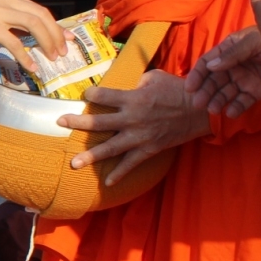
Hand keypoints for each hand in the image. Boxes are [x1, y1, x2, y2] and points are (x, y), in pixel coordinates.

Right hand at [0, 0, 65, 66]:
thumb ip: (6, 18)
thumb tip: (25, 35)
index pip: (38, 8)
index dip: (54, 25)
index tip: (65, 38)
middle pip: (40, 15)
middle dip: (56, 34)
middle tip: (63, 51)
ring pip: (33, 25)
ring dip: (46, 43)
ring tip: (52, 58)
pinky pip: (14, 42)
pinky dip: (25, 56)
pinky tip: (31, 67)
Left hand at [58, 69, 209, 184]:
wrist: (200, 110)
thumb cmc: (178, 89)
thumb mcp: (155, 77)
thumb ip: (136, 81)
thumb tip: (126, 84)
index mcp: (132, 98)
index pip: (103, 96)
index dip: (91, 94)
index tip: (84, 95)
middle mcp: (132, 118)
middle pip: (98, 123)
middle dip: (77, 123)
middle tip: (60, 123)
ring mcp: (139, 136)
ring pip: (110, 148)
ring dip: (90, 156)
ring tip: (73, 163)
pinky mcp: (149, 149)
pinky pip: (131, 164)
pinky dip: (119, 174)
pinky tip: (106, 182)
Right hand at [185, 25, 260, 118]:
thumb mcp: (253, 42)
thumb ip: (232, 54)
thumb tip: (210, 66)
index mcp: (230, 49)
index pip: (208, 61)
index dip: (198, 74)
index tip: (190, 88)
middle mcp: (234, 65)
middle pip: (214, 80)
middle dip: (205, 91)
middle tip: (198, 104)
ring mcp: (245, 79)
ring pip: (226, 92)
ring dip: (218, 101)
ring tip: (214, 110)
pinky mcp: (257, 91)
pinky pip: (243, 101)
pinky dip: (236, 108)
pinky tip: (231, 113)